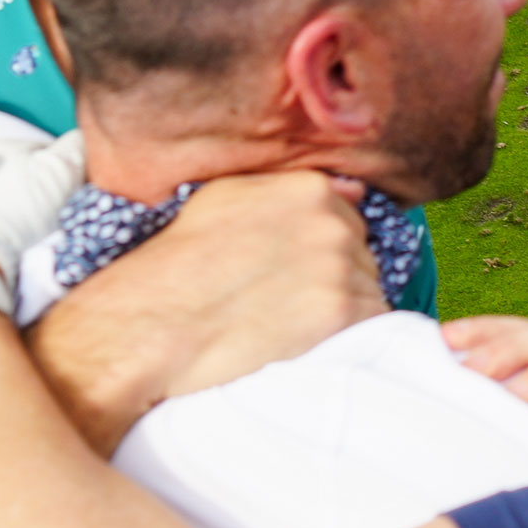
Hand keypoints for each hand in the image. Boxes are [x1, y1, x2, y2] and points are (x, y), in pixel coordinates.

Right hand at [26, 171, 384, 452]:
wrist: (156, 322)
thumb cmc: (178, 262)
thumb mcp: (226, 198)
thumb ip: (288, 189)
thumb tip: (351, 189)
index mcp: (308, 188)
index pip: (347, 214)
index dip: (320, 246)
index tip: (294, 268)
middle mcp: (332, 221)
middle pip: (359, 252)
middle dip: (333, 275)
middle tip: (287, 298)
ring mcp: (340, 267)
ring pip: (367, 288)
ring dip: (341, 307)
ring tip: (291, 321)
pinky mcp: (342, 314)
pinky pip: (372, 323)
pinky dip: (349, 335)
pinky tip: (307, 339)